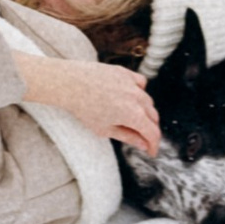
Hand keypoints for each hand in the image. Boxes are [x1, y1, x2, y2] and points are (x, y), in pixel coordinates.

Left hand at [11, 50, 161, 157]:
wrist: (70, 83)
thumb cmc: (84, 108)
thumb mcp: (105, 129)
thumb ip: (128, 137)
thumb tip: (142, 144)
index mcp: (133, 114)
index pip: (153, 133)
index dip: (154, 145)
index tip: (151, 151)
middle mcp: (137, 97)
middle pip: (153, 117)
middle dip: (150, 130)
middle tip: (143, 138)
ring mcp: (131, 83)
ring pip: (148, 100)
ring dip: (146, 112)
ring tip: (135, 120)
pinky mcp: (124, 72)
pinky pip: (140, 83)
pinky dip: (140, 92)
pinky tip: (132, 97)